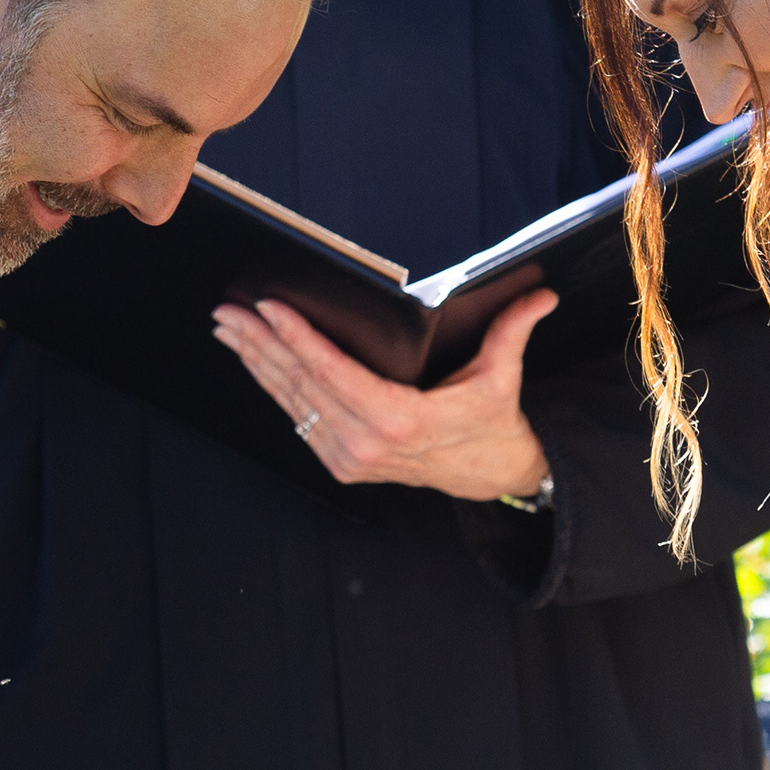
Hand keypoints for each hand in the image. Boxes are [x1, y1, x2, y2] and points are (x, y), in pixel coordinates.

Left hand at [212, 291, 557, 499]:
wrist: (489, 474)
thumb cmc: (489, 420)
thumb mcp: (501, 376)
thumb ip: (513, 331)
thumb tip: (542, 296)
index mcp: (400, 420)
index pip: (335, 371)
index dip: (297, 337)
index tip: (268, 308)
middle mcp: (367, 443)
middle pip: (302, 384)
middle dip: (260, 344)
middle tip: (227, 311)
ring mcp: (350, 457)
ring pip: (292, 402)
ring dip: (256, 362)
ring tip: (227, 329)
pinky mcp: (342, 464)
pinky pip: (300, 419)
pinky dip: (273, 387)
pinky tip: (253, 360)